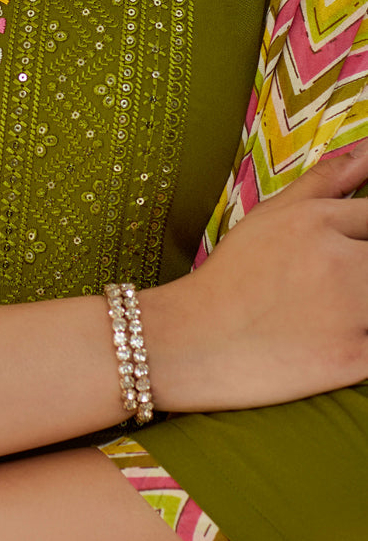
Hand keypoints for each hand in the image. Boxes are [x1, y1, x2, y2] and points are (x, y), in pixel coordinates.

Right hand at [142, 145, 367, 411]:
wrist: (189, 344)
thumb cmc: (231, 279)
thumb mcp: (270, 216)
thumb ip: (326, 180)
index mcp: (318, 221)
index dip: (365, 238)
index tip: (347, 257)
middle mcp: (339, 262)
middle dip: (363, 270)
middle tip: (337, 286)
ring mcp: (351, 315)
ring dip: (365, 306)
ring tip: (332, 313)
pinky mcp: (354, 361)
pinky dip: (364, 344)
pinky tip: (336, 342)